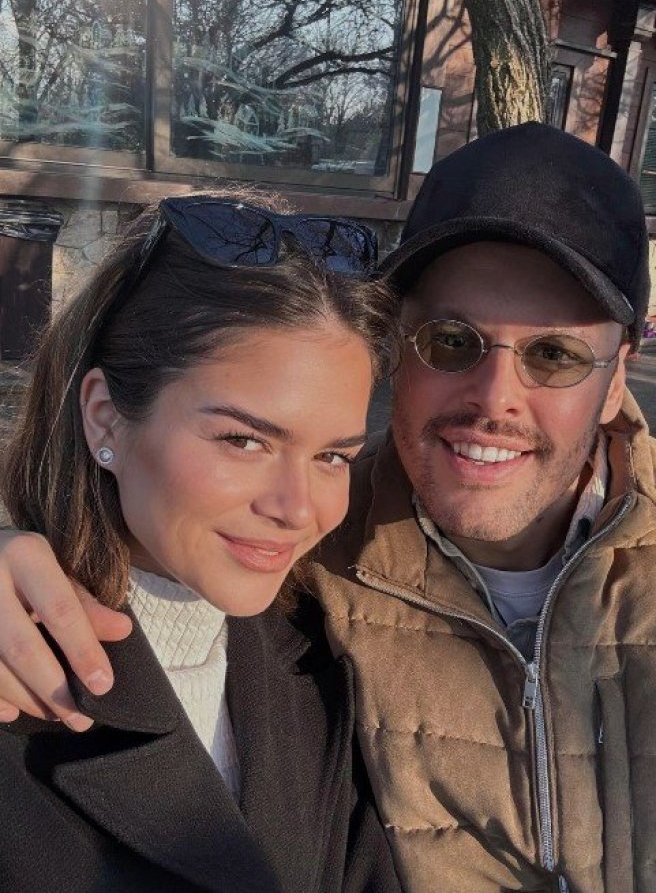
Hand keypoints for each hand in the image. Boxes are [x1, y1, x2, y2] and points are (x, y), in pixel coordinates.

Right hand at [0, 530, 131, 730]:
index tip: (103, 686)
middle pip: (23, 647)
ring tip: (56, 715)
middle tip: (81, 719)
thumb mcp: (54, 570)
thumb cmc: (20, 564)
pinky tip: (14, 712)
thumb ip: (85, 603)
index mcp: (25, 555)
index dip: (82, 650)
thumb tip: (123, 630)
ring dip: (27, 700)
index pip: (60, 610)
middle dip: (54, 690)